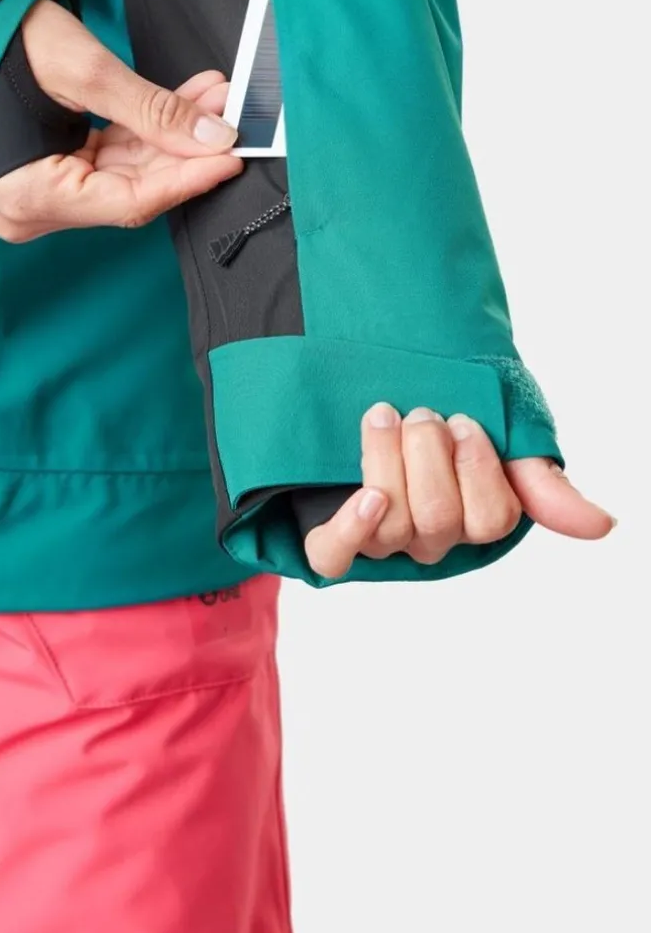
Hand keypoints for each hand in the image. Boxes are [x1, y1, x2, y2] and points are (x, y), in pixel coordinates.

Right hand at [0, 0, 241, 240]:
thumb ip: (153, 111)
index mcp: (28, 197)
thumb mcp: (86, 73)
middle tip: (232, 118)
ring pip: (133, 171)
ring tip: (217, 98)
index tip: (230, 158)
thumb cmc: (1, 43)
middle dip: (186, 150)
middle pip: (134, 189)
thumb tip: (213, 138)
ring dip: (176, 134)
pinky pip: (119, 155)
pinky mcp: (63, 167)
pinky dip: (153, 128)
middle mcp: (35, 206)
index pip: (128, 202)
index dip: (185, 180)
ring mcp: (50, 189)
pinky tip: (191, 101)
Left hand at [304, 404, 614, 578]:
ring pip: (391, 525)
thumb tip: (602, 526)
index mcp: (474, 516)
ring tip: (384, 416)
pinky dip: (351, 526)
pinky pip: (334, 555)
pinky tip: (366, 495)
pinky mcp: (329, 534)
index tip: (464, 422)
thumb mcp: (503, 431)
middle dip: (430, 454)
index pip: (490, 520)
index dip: (478, 469)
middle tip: (423, 413)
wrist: (377, 377)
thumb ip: (543, 482)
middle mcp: (430, 536)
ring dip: (387, 461)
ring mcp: (379, 537)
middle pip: (438, 519)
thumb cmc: (445, 409)